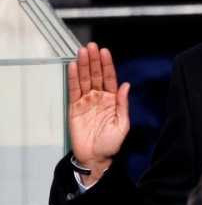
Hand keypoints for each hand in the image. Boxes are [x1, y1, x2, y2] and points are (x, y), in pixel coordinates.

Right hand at [68, 43, 129, 183]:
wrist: (96, 157)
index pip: (109, 78)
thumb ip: (123, 104)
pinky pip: (73, 90)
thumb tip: (126, 86)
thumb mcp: (122, 124)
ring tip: (82, 51)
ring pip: (84, 79)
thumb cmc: (111, 144)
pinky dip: (73, 78)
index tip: (105, 52)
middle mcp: (99, 98)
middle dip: (93, 60)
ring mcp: (86, 102)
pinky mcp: (75, 107)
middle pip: (95, 75)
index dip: (107, 65)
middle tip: (91, 46)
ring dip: (83, 65)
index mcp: (112, 101)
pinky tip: (73, 67)